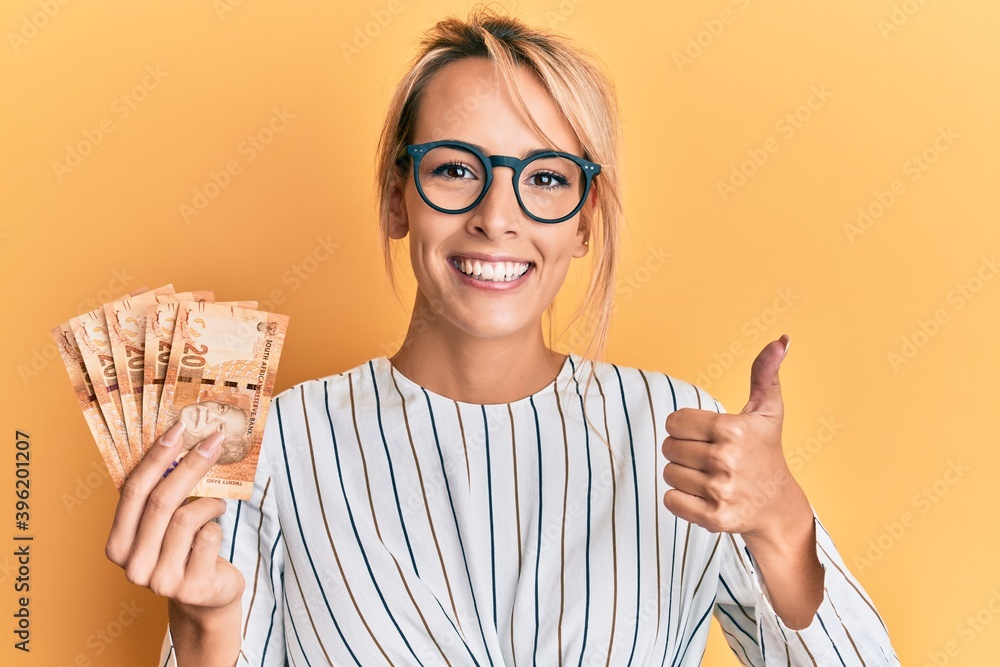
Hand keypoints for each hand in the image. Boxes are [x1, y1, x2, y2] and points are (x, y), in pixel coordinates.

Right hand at [105, 421, 244, 611]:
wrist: (206, 597)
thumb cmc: (183, 551)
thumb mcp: (163, 526)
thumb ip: (159, 497)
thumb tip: (179, 440)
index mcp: (118, 545)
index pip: (133, 491)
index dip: (156, 457)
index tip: (178, 429)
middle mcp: (133, 566)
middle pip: (161, 502)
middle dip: (190, 465)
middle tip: (214, 440)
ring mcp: (160, 580)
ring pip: (186, 519)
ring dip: (209, 503)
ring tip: (218, 504)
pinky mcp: (191, 587)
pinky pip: (209, 537)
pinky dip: (218, 525)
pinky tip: (217, 529)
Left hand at [661, 333, 809, 539]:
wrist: (778, 506)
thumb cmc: (766, 453)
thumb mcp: (768, 411)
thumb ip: (765, 374)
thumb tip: (781, 340)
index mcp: (732, 430)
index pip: (674, 422)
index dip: (683, 427)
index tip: (703, 434)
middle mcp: (726, 460)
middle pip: (669, 448)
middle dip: (682, 450)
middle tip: (706, 457)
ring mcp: (720, 491)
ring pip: (668, 474)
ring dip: (682, 475)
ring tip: (708, 476)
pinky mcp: (713, 518)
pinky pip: (670, 500)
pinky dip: (680, 498)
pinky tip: (702, 495)